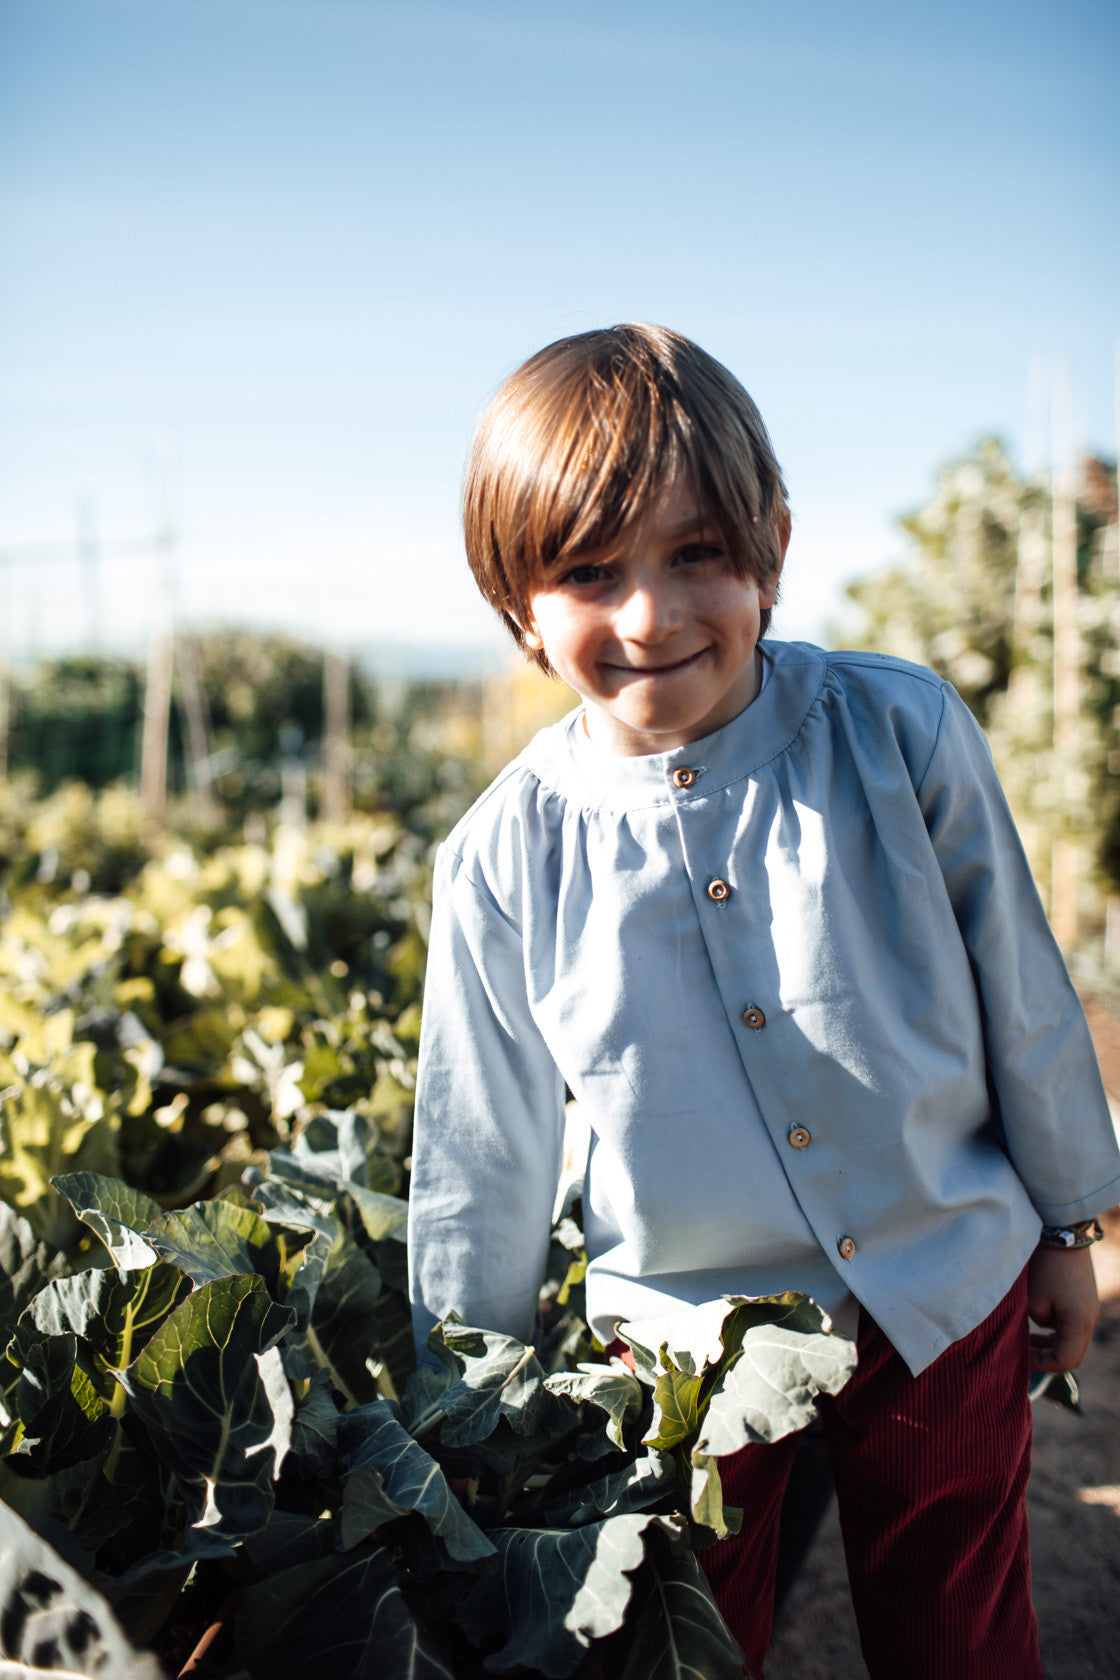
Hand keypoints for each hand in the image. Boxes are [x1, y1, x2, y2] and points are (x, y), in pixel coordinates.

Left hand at [1027, 1242, 1099, 1372]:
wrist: (1064, 1234)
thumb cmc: (1046, 1266)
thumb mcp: (1033, 1300)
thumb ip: (1036, 1322)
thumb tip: (1040, 1327)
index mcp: (1079, 1323)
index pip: (1064, 1361)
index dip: (1041, 1364)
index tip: (1021, 1355)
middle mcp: (1090, 1320)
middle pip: (1073, 1355)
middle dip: (1048, 1357)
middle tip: (1024, 1350)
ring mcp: (1089, 1310)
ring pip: (1073, 1341)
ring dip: (1052, 1344)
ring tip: (1027, 1337)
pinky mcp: (1085, 1300)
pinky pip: (1073, 1326)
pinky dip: (1057, 1331)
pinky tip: (1037, 1321)